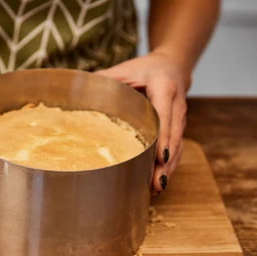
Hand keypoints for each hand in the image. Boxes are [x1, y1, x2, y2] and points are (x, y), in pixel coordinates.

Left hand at [96, 51, 188, 192]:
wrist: (172, 67)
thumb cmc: (145, 69)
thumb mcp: (125, 69)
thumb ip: (105, 79)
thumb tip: (76, 88)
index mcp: (164, 88)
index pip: (164, 116)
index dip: (163, 138)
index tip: (159, 158)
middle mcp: (176, 105)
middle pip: (173, 137)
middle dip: (166, 162)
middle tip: (157, 183)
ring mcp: (180, 119)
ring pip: (177, 146)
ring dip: (169, 168)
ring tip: (157, 188)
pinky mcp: (179, 128)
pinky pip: (175, 149)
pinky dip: (168, 166)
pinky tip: (158, 182)